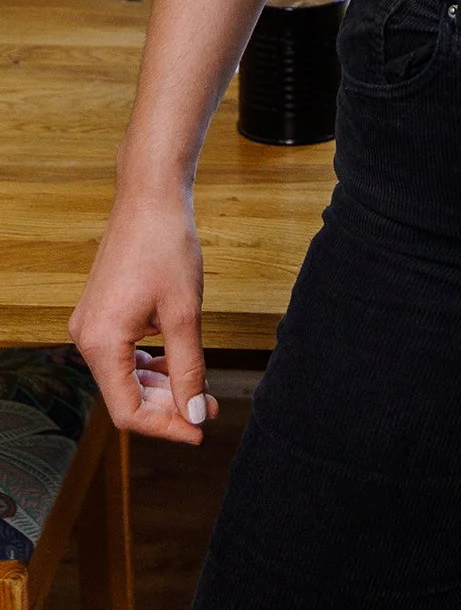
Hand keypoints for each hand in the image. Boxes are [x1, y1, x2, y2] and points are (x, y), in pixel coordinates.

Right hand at [69, 189, 220, 444]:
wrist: (150, 196)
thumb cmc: (167, 246)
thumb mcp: (184, 314)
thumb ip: (189, 370)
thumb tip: (194, 415)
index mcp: (100, 343)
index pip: (128, 411)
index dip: (165, 427)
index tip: (200, 430)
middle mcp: (86, 338)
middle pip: (125, 395)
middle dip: (168, 406)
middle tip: (208, 408)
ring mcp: (92, 324)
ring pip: (125, 375)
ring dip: (162, 386)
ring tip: (200, 389)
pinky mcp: (102, 312)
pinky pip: (123, 353)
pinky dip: (150, 364)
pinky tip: (178, 363)